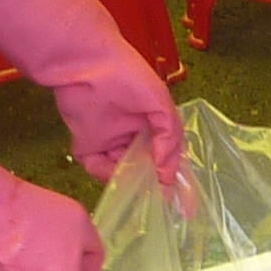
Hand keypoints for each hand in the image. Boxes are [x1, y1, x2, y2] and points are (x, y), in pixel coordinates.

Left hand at [51, 59, 189, 201]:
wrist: (89, 64)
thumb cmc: (130, 77)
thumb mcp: (161, 104)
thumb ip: (171, 138)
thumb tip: (166, 172)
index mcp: (154, 127)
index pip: (166, 159)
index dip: (174, 179)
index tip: (184, 207)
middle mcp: (133, 137)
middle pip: (142, 170)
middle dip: (148, 186)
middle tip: (155, 201)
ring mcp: (109, 142)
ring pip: (119, 172)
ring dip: (125, 180)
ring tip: (131, 182)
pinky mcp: (86, 144)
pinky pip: (95, 167)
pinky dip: (101, 171)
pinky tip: (107, 165)